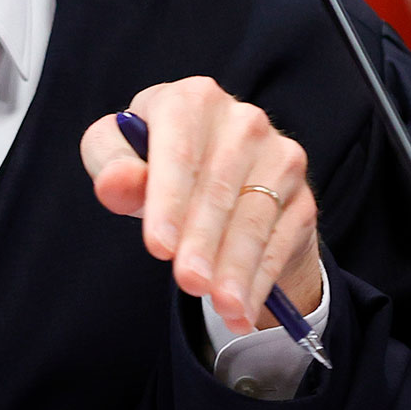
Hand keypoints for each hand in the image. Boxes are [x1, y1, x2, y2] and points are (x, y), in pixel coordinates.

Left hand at [80, 76, 320, 335]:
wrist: (217, 175)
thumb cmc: (154, 162)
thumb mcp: (118, 154)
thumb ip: (109, 164)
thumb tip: (118, 182)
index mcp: (192, 99)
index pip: (180, 152)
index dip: (169, 200)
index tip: (158, 246)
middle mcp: (243, 120)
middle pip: (219, 188)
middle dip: (203, 242)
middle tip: (189, 284)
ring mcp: (280, 156)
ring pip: (255, 218)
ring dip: (238, 268)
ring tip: (223, 308)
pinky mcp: (301, 194)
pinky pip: (280, 242)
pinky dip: (261, 281)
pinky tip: (243, 310)